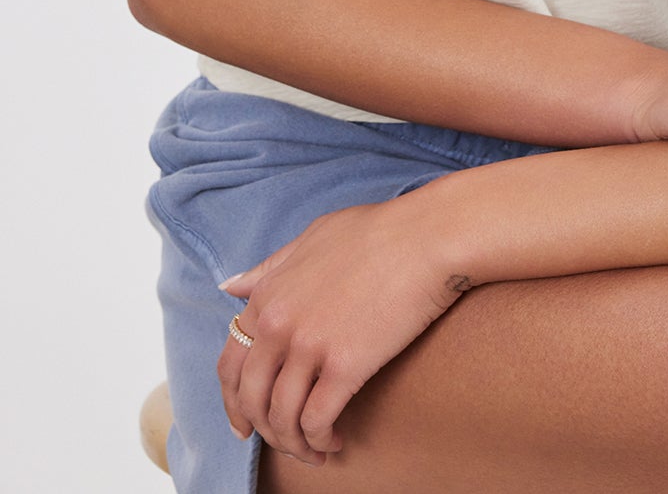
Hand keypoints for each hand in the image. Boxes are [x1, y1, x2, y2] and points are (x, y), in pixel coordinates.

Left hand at [216, 190, 465, 466]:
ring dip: (295, 442)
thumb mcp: (312, 238)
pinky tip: (336, 440)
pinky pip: (316, 420)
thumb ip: (270, 268)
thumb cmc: (378, 231)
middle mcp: (278, 323)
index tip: (246, 422)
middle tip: (285, 441)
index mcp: (268, 295)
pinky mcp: (345, 366)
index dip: (235, 402)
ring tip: (315, 448)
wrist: (426, 236)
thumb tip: (230, 287)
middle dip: (264, 429)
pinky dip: (321, 439)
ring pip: (283, 416)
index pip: (231, 364)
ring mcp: (309, 346)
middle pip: (253, 398)